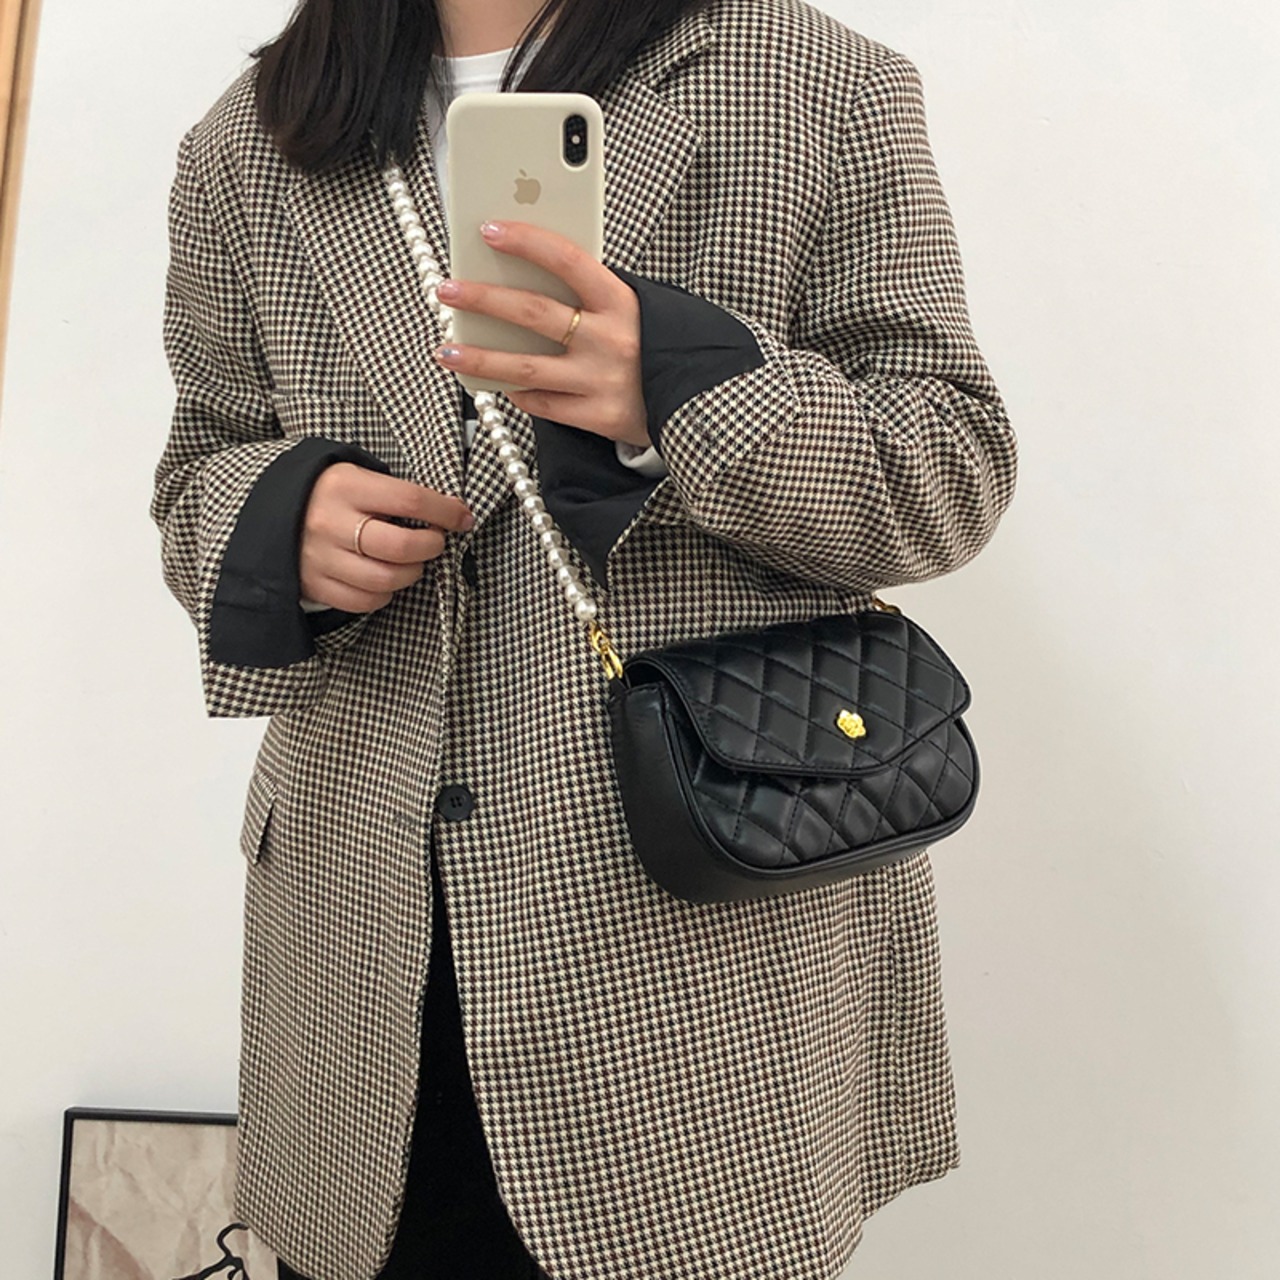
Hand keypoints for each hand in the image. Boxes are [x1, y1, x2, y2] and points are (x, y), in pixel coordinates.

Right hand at [299, 464, 473, 612]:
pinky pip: (362, 601)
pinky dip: (384, 595)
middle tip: (436, 542)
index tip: (462, 518)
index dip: (446, 511)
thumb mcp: (354, 475)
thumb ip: (392, 492)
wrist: (266, 510)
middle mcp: (331, 523)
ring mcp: (320, 557)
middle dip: (430, 547)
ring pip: (384, 579)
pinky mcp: (313, 584)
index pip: (410, 500)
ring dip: (410, 574)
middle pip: (400, 547)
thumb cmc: (325, 492)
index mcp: (346, 486)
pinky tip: (385, 580)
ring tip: (412, 562)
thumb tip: (446, 512)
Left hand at [433, 220, 649, 447]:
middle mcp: (611, 340)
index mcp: (623, 302)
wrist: (702, 405)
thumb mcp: (639, 309)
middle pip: (533, 314)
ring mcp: (602, 382)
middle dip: (483, 300)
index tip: (488, 230)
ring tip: (446, 350)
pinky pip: (544, 405)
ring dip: (480, 359)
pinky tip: (497, 384)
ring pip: (526, 368)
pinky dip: (517, 392)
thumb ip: (593, 292)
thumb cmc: (657, 349)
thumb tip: (530, 271)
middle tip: (448, 290)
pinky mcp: (599, 419)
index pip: (567, 260)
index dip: (525, 241)